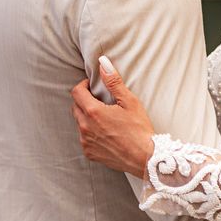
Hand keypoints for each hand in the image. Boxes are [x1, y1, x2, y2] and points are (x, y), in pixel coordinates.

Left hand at [70, 56, 154, 176]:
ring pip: (80, 123)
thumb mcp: (130, 102)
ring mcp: (86, 142)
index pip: (76, 92)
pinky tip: (107, 134)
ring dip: (88, 118)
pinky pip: (85, 139)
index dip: (83, 85)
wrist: (145, 158)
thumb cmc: (140, 129)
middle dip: (85, 101)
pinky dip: (92, 134)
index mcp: (93, 112)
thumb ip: (113, 81)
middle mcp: (85, 127)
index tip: (92, 86)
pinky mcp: (90, 153)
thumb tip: (103, 62)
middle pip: (76, 107)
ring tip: (106, 119)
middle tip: (101, 102)